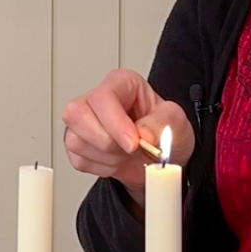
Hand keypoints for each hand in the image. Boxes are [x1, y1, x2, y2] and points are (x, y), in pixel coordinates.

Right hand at [61, 69, 195, 204]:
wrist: (157, 157)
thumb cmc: (164, 132)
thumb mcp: (175, 121)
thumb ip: (162, 123)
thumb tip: (143, 134)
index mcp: (120, 83)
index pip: (102, 98)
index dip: (115, 123)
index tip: (133, 143)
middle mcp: (95, 99)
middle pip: (77, 115)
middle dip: (106, 141)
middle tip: (130, 149)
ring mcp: (81, 122)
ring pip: (75, 140)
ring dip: (106, 157)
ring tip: (126, 154)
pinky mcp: (75, 144)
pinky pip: (78, 160)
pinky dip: (101, 167)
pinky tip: (116, 160)